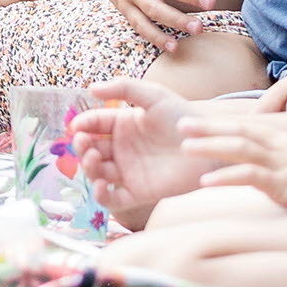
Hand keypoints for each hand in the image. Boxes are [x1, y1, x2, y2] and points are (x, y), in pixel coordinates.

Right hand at [76, 77, 205, 224]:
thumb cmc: (183, 117)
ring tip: (94, 159)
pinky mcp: (138, 193)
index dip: (82, 124)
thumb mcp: (153, 95)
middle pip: (90, 149)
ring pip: (97, 173)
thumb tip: (91, 88)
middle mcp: (121, 149)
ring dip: (88, 167)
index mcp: (122, 125)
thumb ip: (123, 87)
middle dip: (82, 146)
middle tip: (84, 143)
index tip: (77, 126)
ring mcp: (128, 172)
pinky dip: (101, 196)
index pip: (94, 124)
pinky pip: (113, 199)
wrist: (210, 146)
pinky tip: (101, 186)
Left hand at [179, 107, 286, 209]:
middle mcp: (279, 148)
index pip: (244, 126)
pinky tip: (207, 182)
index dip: (217, 123)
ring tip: (185, 149)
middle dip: (207, 130)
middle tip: (179, 127)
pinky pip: (252, 177)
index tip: (193, 122)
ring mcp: (283, 165)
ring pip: (240, 150)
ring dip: (211, 148)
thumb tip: (268, 169)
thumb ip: (285, 160)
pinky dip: (227, 177)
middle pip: (237, 133)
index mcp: (283, 141)